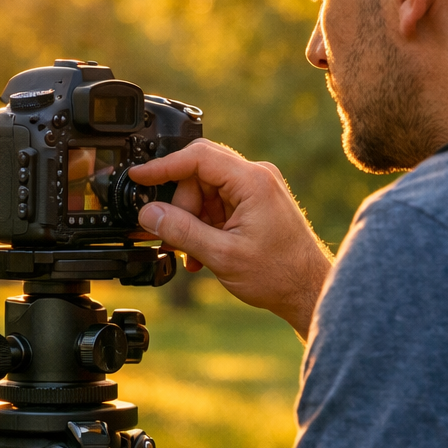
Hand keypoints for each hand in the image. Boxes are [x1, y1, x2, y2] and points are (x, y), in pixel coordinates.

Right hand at [130, 140, 333, 335]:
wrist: (308, 290)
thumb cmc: (280, 274)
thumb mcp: (222, 255)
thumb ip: (181, 232)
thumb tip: (148, 214)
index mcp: (252, 182)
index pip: (198, 156)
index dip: (163, 166)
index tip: (139, 176)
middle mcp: (256, 177)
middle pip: (198, 174)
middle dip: (180, 206)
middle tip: (173, 237)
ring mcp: (256, 190)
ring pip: (204, 191)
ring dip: (191, 222)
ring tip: (191, 255)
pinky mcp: (255, 203)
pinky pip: (217, 204)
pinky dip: (204, 226)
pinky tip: (203, 254)